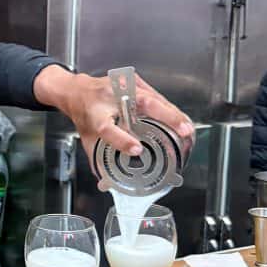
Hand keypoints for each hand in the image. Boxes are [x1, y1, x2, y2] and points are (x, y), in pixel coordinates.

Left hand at [34, 65, 193, 166]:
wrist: (78, 91)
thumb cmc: (85, 115)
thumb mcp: (88, 140)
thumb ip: (98, 162)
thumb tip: (107, 184)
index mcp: (96, 116)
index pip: (107, 129)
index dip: (122, 140)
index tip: (137, 150)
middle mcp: (111, 98)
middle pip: (143, 103)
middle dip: (169, 117)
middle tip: (185, 132)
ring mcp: (125, 86)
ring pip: (156, 99)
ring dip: (175, 115)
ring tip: (188, 131)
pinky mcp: (135, 82)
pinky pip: (158, 96)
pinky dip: (171, 109)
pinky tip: (181, 120)